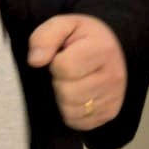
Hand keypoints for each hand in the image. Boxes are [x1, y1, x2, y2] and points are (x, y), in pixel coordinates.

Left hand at [27, 14, 126, 130]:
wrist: (109, 48)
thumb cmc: (81, 37)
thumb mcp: (62, 25)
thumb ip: (44, 37)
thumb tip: (34, 61)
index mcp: (102, 49)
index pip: (64, 68)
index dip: (54, 63)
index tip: (59, 56)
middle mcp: (113, 76)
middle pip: (68, 93)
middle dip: (58, 82)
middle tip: (64, 71)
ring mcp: (114, 97)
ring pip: (71, 110)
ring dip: (62, 98)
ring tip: (69, 82)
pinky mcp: (110, 113)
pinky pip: (79, 122)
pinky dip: (70, 112)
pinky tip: (74, 96)